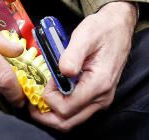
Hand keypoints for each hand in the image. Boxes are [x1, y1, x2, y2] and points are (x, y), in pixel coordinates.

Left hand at [29, 1, 136, 131]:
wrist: (118, 27)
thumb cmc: (102, 29)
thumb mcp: (85, 35)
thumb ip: (73, 54)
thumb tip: (63, 71)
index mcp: (99, 84)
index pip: (67, 107)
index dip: (49, 97)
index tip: (46, 80)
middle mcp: (101, 98)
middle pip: (68, 122)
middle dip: (46, 116)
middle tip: (29, 102)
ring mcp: (100, 100)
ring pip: (72, 121)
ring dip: (52, 115)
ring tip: (37, 100)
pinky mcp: (97, 97)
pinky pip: (76, 112)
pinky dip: (61, 109)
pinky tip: (51, 96)